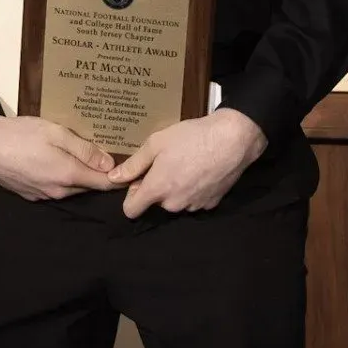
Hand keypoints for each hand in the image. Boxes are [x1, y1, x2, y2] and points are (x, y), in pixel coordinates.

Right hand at [0, 114, 116, 200]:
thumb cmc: (21, 134)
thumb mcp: (57, 133)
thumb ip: (84, 150)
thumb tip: (110, 165)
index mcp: (68, 175)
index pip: (103, 184)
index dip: (120, 179)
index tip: (133, 172)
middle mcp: (58, 192)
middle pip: (88, 186)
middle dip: (100, 174)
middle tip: (109, 155)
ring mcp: (43, 195)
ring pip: (72, 187)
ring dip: (80, 175)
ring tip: (84, 156)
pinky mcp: (31, 195)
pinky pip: (55, 188)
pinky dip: (62, 177)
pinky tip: (57, 161)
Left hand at [109, 109, 266, 217]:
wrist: (233, 139)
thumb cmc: (192, 137)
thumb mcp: (156, 143)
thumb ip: (133, 164)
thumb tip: (113, 178)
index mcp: (157, 189)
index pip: (131, 210)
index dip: (131, 196)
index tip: (139, 181)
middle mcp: (174, 204)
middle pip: (156, 203)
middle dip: (157, 187)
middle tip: (166, 163)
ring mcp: (194, 205)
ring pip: (176, 202)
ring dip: (176, 188)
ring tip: (186, 163)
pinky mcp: (211, 203)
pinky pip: (194, 200)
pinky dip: (194, 189)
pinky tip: (200, 170)